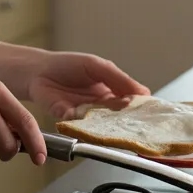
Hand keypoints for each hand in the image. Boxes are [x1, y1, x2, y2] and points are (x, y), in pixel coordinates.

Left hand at [27, 51, 149, 121]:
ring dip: (109, 124)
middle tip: (138, 124)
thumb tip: (144, 94)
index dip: (142, 110)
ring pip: (104, 124)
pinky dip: (87, 124)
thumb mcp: (98, 66)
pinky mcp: (70, 121)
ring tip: (118, 122)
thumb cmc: (69, 65)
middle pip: (120, 118)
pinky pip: (82, 126)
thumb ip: (120, 79)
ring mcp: (87, 116)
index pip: (132, 103)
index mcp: (113, 92)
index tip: (153, 116)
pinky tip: (92, 119)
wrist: (39, 71)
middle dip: (129, 121)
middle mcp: (102, 107)